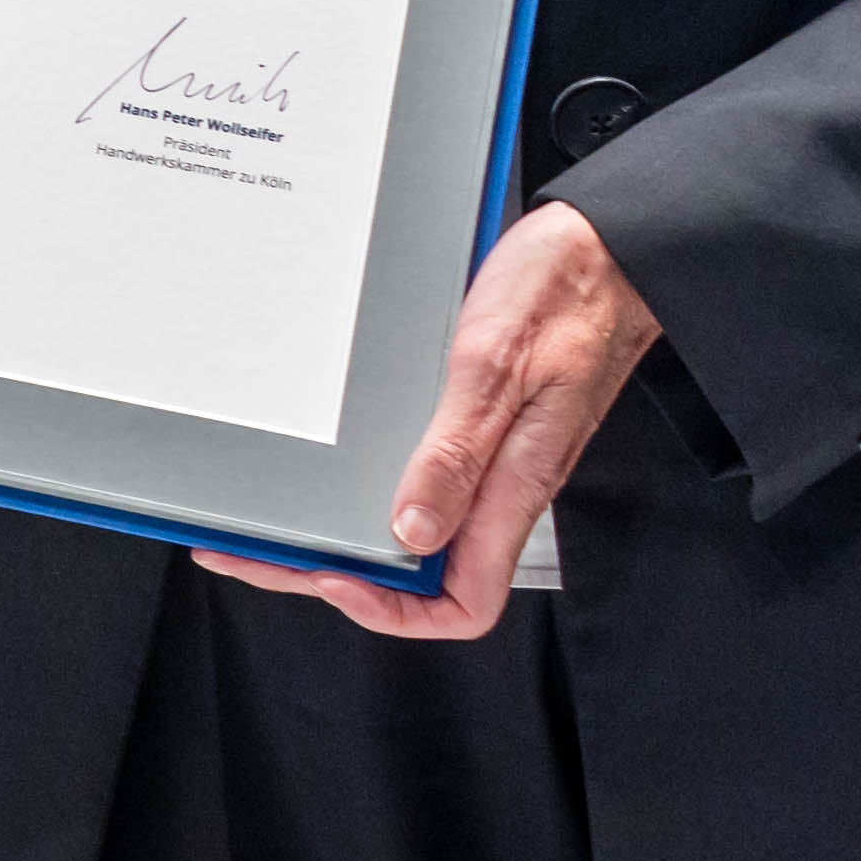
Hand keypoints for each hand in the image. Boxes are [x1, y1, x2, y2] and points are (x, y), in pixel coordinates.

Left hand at [199, 197, 653, 637]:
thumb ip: (458, 454)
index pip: (465, 602)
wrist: (606, 249)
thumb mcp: (494, 366)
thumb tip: (413, 532)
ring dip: (344, 530)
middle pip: (419, 572)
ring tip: (272, 519)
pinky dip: (368, 485)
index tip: (331, 578)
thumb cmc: (564, 295)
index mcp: (515, 486)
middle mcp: (503, 485)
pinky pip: (424, 477)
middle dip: (333, 571)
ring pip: (415, 526)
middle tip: (253, 552)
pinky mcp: (484, 426)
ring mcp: (494, 459)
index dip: (396, 611)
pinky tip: (328, 467)